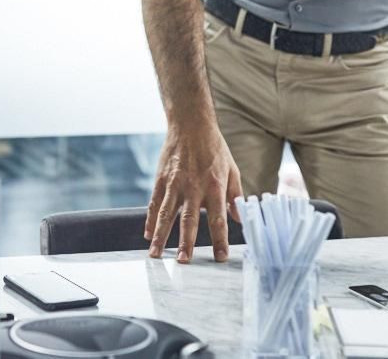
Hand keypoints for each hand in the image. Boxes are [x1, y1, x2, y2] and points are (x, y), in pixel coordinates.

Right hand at [143, 122, 242, 263]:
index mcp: (215, 186)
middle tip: (184, 262)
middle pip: (189, 220)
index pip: (219, 219)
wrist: (191, 125)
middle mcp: (194, 187)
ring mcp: (175, 184)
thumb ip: (236, 196)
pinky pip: (154, 203)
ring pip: (166, 214)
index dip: (220, 240)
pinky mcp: (161, 179)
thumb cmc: (214, 148)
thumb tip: (240, 218)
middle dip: (186, 243)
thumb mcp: (232, 170)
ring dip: (162, 236)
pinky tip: (148, 235)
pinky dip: (150, 220)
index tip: (220, 258)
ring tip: (156, 254)